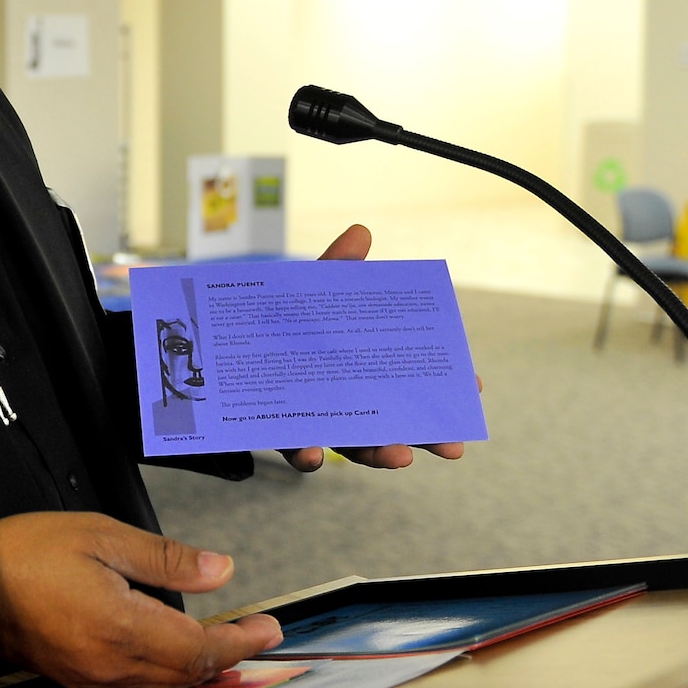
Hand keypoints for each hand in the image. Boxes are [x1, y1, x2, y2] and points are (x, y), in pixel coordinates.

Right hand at [0, 512, 280, 687]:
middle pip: (187, 673)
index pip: (200, 647)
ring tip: (226, 641)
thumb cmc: (26, 555)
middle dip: (228, 654)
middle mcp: (111, 662)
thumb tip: (218, 569)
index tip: (268, 629)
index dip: (241, 640)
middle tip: (256, 634)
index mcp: (122, 626)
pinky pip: (137, 683)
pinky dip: (167, 669)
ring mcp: (94, 675)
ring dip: (200, 665)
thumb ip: (166, 557)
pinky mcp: (80, 676)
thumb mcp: (103, 536)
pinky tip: (174, 649)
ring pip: (165, 683)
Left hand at [282, 222, 473, 473]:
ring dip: (377, 453)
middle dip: (422, 436)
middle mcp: (340, 399)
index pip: (405, 382)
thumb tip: (361, 232)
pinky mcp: (275, 432)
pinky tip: (315, 453)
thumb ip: (334, 267)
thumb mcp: (307, 291)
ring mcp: (311, 419)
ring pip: (350, 446)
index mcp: (358, 367)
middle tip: (451, 446)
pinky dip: (307, 454)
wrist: (216, 340)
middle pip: (389, 423)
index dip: (438, 389)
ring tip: (398, 455)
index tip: (471, 390)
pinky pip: (293, 450)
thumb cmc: (275, 320)